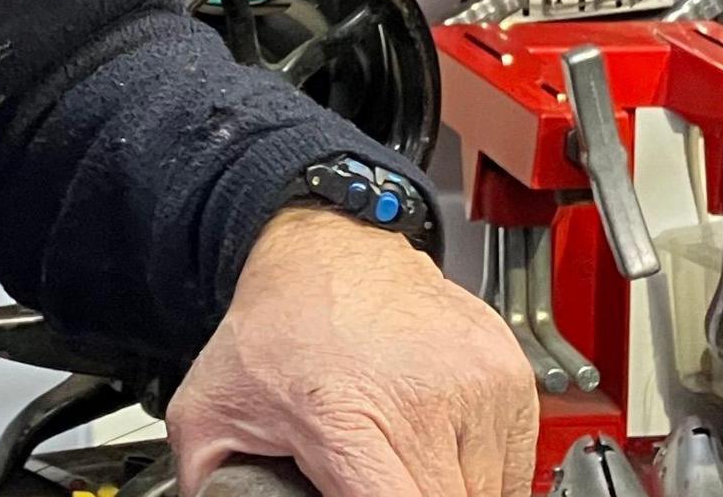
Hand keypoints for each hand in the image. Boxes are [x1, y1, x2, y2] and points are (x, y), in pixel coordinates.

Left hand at [167, 208, 538, 496]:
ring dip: (450, 490)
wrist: (329, 250)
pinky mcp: (508, 374)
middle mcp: (424, 399)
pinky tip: (438, 442)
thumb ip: (209, 481)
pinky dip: (481, 470)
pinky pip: (512, 463)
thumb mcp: (210, 411)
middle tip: (375, 480)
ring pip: (486, 493)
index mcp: (348, 418)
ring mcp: (476, 384)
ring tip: (403, 458)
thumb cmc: (278, 329)